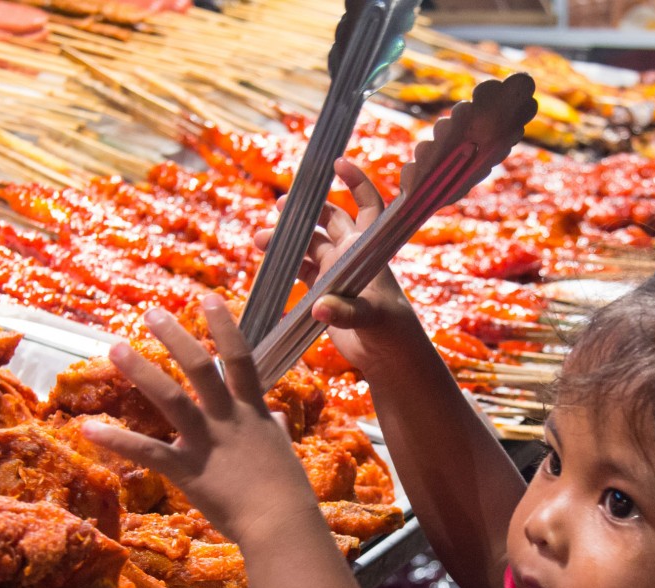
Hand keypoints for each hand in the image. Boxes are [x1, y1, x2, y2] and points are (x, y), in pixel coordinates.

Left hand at [82, 295, 321, 550]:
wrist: (281, 524)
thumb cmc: (288, 494)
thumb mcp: (285, 454)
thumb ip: (275, 430)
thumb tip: (274, 418)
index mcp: (253, 413)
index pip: (240, 358)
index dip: (224, 326)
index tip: (208, 298)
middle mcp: (228, 419)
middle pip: (201, 367)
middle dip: (176, 337)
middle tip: (151, 313)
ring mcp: (206, 442)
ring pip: (171, 398)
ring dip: (142, 371)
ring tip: (116, 347)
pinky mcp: (187, 470)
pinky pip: (147, 451)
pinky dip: (116, 440)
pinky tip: (87, 428)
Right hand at [255, 158, 425, 375]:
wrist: (389, 356)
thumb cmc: (392, 329)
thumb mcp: (371, 317)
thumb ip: (346, 311)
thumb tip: (318, 307)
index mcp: (369, 249)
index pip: (367, 205)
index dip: (357, 182)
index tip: (338, 163)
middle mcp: (352, 254)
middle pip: (328, 219)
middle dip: (306, 211)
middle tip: (282, 207)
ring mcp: (336, 271)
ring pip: (309, 245)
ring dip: (287, 240)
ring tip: (262, 239)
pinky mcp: (323, 290)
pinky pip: (300, 269)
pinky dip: (284, 265)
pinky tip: (267, 263)